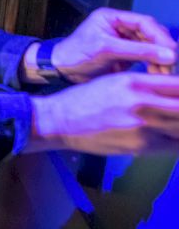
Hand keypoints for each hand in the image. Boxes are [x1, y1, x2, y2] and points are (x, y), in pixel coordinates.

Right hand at [28, 72, 178, 153]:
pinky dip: (175, 141)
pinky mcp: (141, 147)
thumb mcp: (116, 81)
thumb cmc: (86, 99)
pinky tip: (169, 137)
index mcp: (136, 82)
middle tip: (176, 111)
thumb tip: (175, 91)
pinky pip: (173, 146)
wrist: (60, 121)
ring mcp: (143, 127)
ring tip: (172, 123)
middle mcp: (142, 103)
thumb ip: (148, 85)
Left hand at [49, 8, 176, 81]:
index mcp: (113, 18)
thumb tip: (168, 54)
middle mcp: (120, 27)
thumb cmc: (75, 54)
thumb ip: (137, 51)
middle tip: (172, 63)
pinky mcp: (125, 55)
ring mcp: (123, 41)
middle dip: (162, 49)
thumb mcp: (106, 50)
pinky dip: (153, 65)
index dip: (160, 36)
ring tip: (165, 72)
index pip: (145, 23)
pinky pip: (145, 58)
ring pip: (151, 47)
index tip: (172, 51)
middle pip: (151, 35)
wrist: (61, 70)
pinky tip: (156, 73)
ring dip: (160, 59)